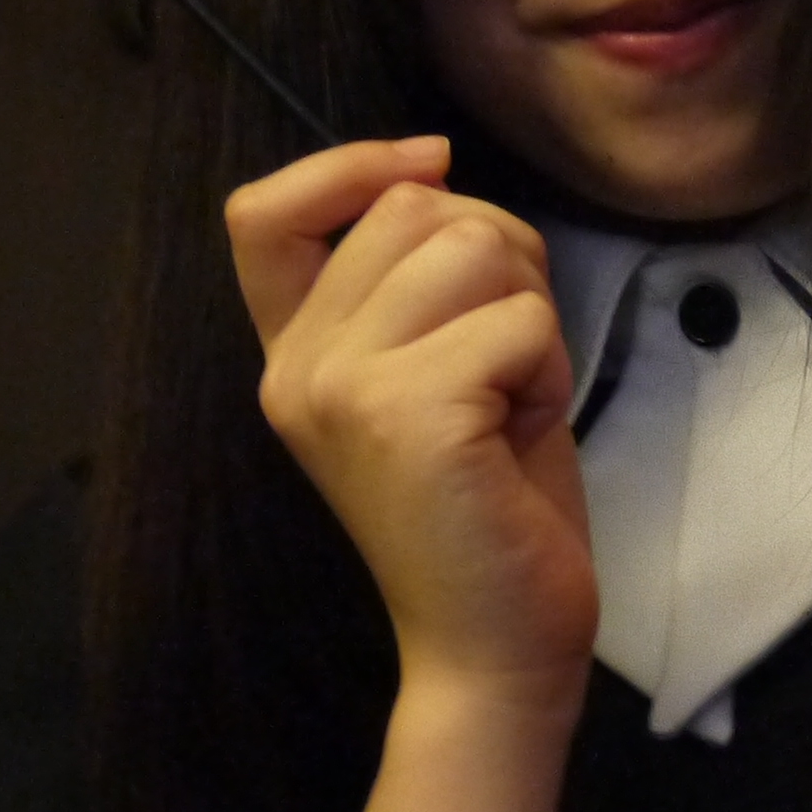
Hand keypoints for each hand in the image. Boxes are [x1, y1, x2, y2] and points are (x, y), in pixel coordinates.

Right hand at [227, 138, 595, 706]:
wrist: (497, 646)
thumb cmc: (490, 508)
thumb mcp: (440, 366)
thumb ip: (417, 276)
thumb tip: (430, 166)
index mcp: (294, 354)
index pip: (263, 211)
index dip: (348, 165)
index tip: (429, 165)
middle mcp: (298, 367)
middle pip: (414, 207)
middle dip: (499, 259)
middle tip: (504, 364)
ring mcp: (341, 388)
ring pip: (475, 246)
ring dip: (530, 316)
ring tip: (510, 403)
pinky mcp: (406, 412)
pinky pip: (520, 319)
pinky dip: (549, 370)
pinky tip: (520, 436)